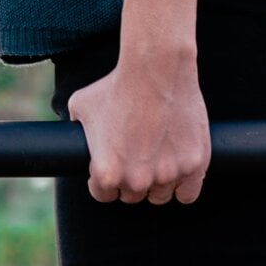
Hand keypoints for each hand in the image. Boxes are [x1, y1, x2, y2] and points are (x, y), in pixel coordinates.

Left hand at [68, 46, 210, 204]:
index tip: (113, 167)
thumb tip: (71, 138)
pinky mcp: (194, 165)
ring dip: (158, 184)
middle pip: (133, 196)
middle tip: (137, 157)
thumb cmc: (116, 84)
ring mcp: (168, 175)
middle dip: (132, 180)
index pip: (104, 194)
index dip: (105, 180)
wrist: (156, 69)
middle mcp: (136, 181)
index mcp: (106, 173)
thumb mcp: (81, 107)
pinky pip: (188, 194)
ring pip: (160, 196)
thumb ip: (76, 130)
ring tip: (158, 160)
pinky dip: (184, 186)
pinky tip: (180, 170)